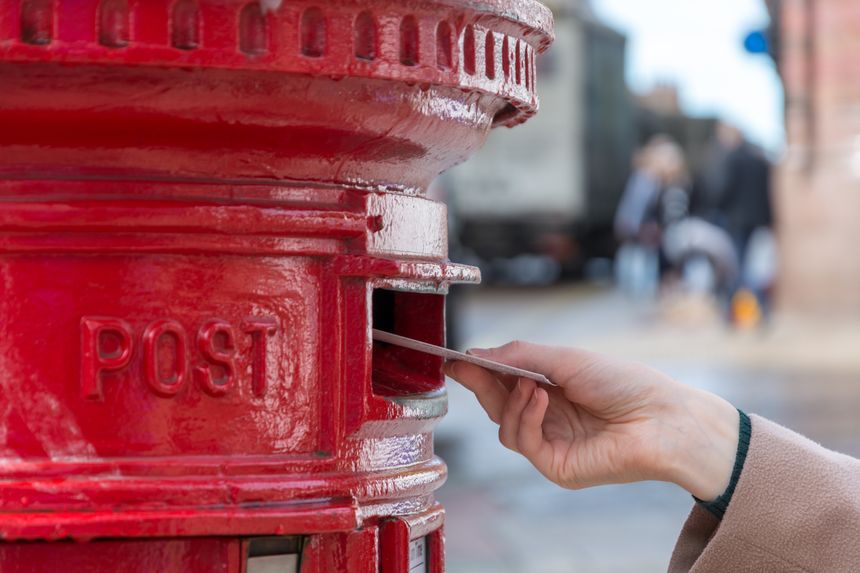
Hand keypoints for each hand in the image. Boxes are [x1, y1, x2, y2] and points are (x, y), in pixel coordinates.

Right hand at [444, 341, 739, 500]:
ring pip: (505, 428)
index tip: (454, 358)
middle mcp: (548, 418)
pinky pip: (523, 443)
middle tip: (465, 365)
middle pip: (498, 405)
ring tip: (532, 384)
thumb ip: (519, 356)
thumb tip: (477, 354)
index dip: (478, 371)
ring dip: (510, 401)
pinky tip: (542, 399)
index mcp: (550, 390)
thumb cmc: (623, 382)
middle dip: (481, 383)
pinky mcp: (557, 466)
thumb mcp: (565, 359)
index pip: (504, 382)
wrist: (661, 417)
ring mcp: (551, 444)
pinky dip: (526, 418)